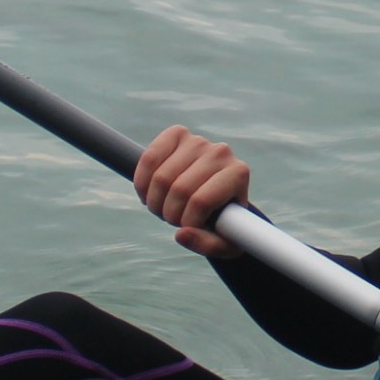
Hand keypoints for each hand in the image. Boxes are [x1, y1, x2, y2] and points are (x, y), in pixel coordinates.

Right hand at [132, 125, 249, 260]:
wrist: (216, 198)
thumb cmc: (223, 224)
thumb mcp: (224, 244)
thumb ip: (206, 245)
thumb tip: (180, 234)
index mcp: (238, 174)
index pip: (201, 201)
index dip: (186, 221)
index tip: (188, 228)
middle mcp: (221, 152)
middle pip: (179, 189)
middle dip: (169, 214)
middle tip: (172, 220)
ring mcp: (198, 141)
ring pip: (161, 177)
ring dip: (154, 202)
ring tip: (162, 209)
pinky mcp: (177, 134)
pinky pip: (149, 158)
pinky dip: (141, 182)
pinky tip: (147, 194)